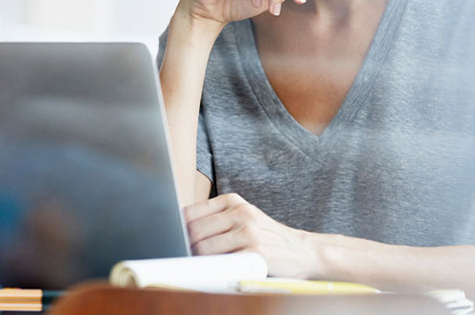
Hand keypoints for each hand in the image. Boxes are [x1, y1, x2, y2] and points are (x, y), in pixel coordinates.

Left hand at [184, 193, 318, 278]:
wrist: (304, 251)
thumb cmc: (268, 237)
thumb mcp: (244, 218)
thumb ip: (217, 220)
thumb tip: (179, 233)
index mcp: (233, 201)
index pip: (190, 212)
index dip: (175, 229)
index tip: (170, 241)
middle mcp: (240, 212)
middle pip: (194, 230)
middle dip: (183, 247)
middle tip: (180, 259)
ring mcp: (248, 231)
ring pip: (203, 247)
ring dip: (194, 260)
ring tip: (195, 268)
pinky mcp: (254, 253)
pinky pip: (221, 263)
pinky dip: (211, 270)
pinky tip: (212, 273)